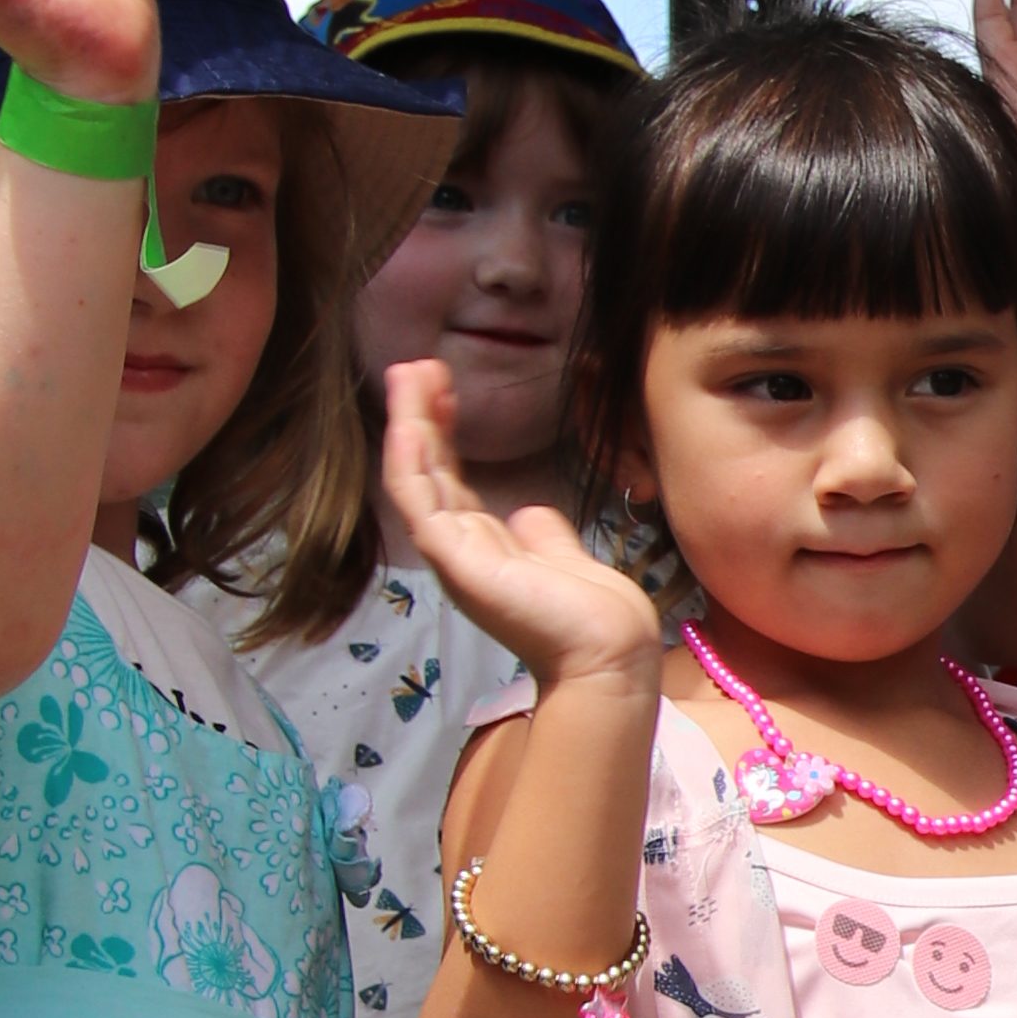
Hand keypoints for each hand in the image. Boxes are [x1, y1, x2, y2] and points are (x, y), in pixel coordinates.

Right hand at [379, 360, 664, 692]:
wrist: (608, 651)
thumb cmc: (591, 612)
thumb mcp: (560, 555)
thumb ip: (540, 533)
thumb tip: (528, 511)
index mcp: (482, 547)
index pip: (448, 480)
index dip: (443, 432)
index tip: (445, 389)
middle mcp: (459, 549)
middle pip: (427, 471)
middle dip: (421, 416)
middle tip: (417, 367)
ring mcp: (452, 555)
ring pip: (416, 478)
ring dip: (409, 424)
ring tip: (409, 373)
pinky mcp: (454, 561)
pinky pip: (419, 504)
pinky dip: (410, 460)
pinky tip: (409, 422)